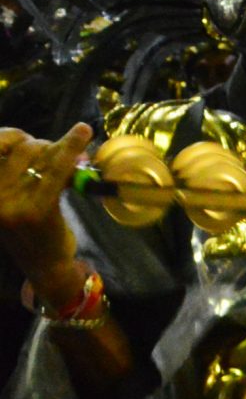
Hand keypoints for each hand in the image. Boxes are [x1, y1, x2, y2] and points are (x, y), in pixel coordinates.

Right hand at [0, 124, 91, 293]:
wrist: (44, 264)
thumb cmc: (32, 227)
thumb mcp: (17, 196)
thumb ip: (25, 169)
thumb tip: (51, 137)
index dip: (10, 136)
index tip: (25, 137)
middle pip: (23, 150)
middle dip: (45, 146)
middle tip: (58, 155)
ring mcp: (12, 206)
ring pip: (43, 158)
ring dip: (62, 150)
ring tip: (74, 155)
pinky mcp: (37, 211)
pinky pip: (58, 171)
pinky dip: (72, 150)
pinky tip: (83, 133)